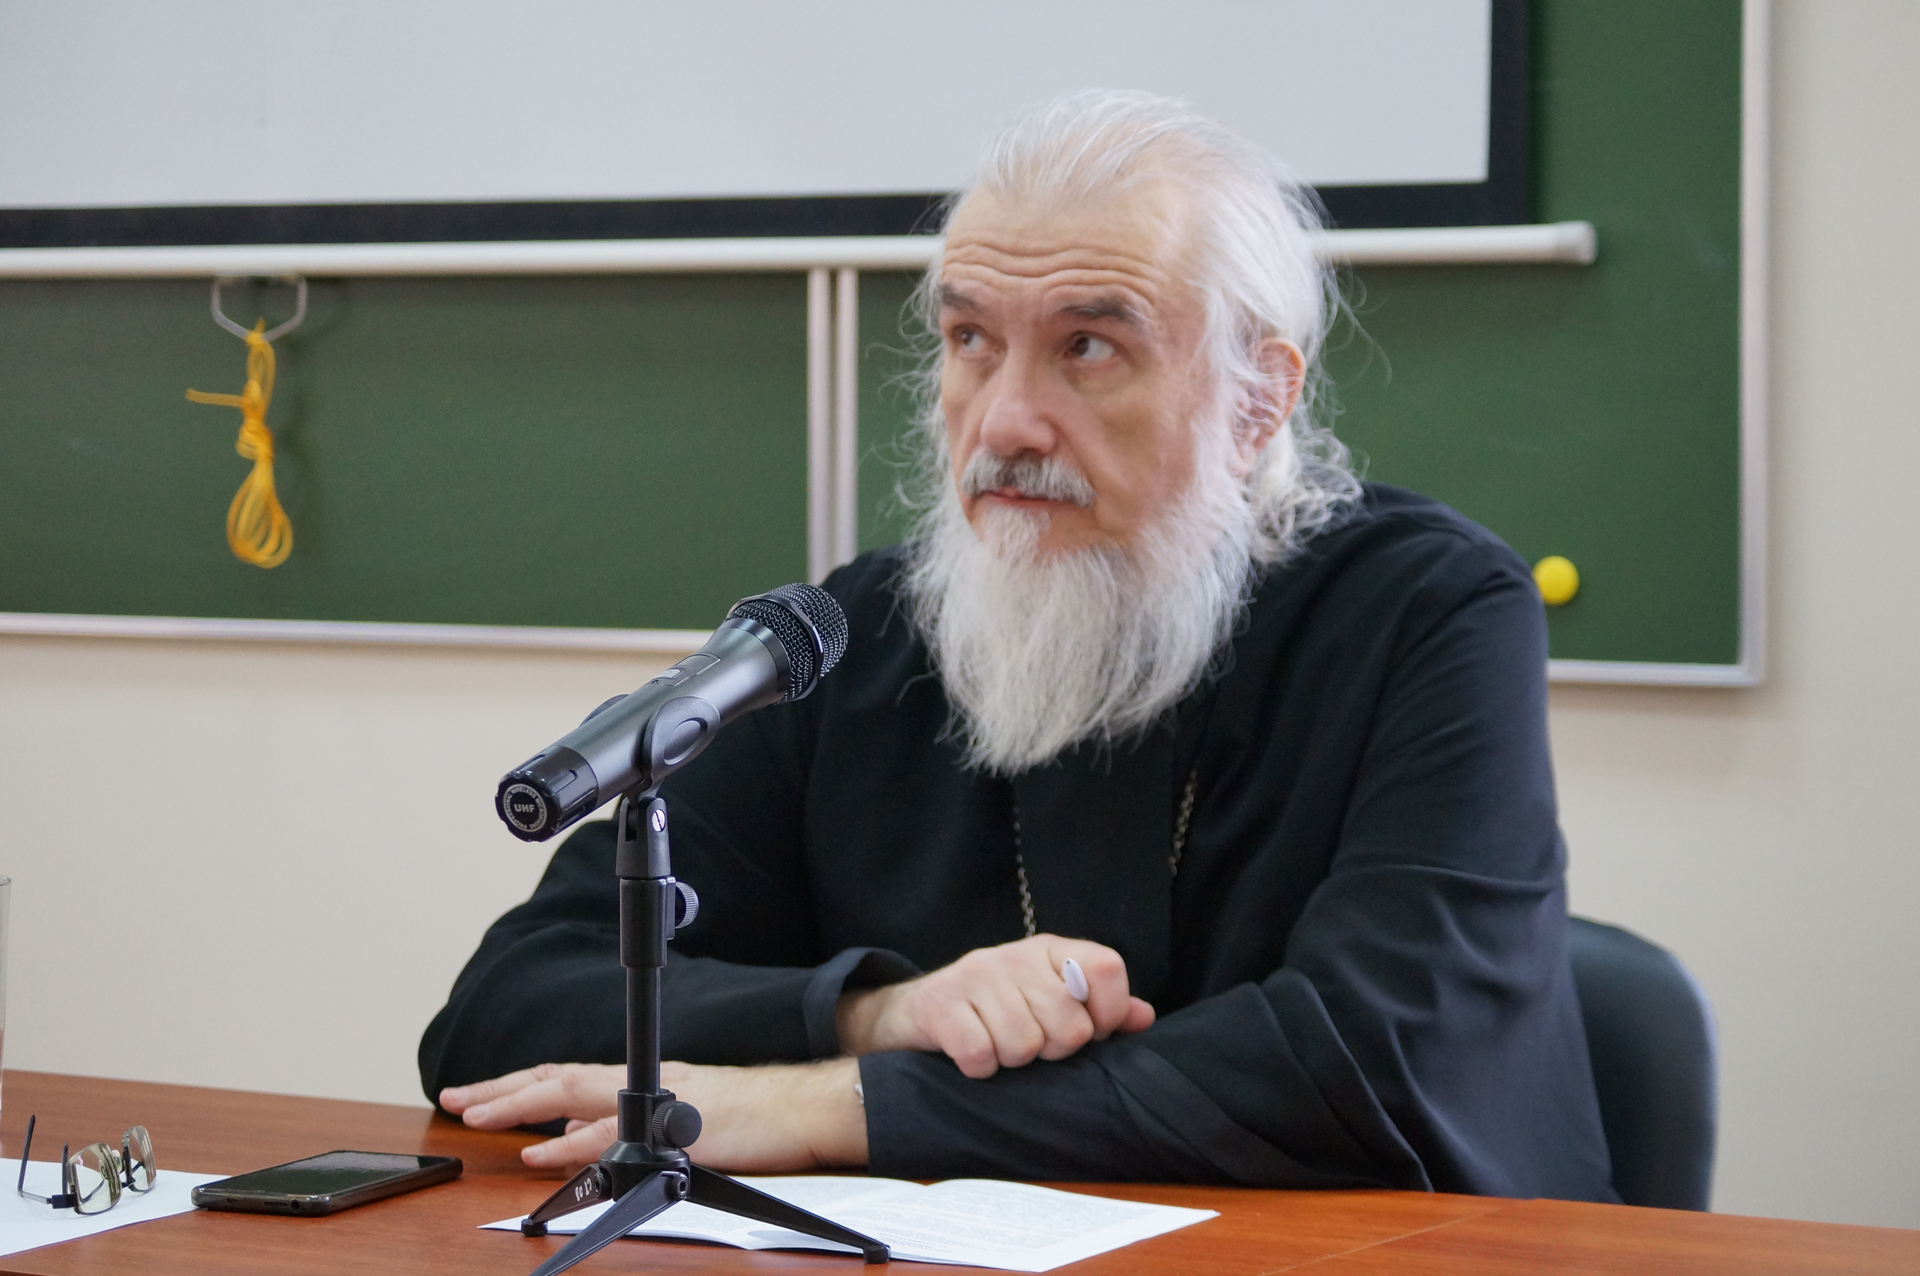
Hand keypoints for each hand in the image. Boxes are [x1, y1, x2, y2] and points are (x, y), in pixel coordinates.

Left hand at [440, 1058, 865, 1172]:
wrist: (802, 1107)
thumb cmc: (753, 1114)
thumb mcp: (683, 1115)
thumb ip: (633, 1122)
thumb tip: (583, 1140)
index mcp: (641, 1077)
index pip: (566, 1076)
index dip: (518, 1084)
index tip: (476, 1094)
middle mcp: (641, 1080)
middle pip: (556, 1078)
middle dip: (502, 1089)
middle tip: (455, 1098)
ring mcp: (654, 1101)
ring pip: (572, 1095)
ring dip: (521, 1104)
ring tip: (478, 1115)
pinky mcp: (670, 1128)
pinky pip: (610, 1137)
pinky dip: (570, 1147)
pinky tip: (540, 1156)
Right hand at [835, 934, 1155, 1077]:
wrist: (913, 1013)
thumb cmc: (993, 1012)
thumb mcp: (1047, 1001)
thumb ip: (1099, 1009)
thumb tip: (1144, 1016)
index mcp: (1050, 949)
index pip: (1107, 970)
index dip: (1107, 1014)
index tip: (1089, 1034)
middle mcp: (1014, 955)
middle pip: (1069, 1024)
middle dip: (1053, 1049)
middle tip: (1030, 1045)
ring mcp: (975, 976)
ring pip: (1025, 1045)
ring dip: (1011, 1061)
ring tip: (997, 1047)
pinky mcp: (940, 1005)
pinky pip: (980, 1055)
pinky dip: (978, 1068)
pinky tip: (971, 1057)